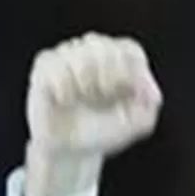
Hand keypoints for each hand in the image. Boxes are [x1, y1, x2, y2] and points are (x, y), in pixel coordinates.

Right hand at [23, 32, 162, 195]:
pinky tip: (65, 100)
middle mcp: (94, 53)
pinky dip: (63, 85)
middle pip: (102, 45)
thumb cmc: (104, 131)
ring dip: (86, 81)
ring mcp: (68, 56)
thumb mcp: (137, 124)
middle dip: (109, 74)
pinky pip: (54, 63)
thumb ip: (150, 104)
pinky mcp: (44, 67)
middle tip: (106, 96)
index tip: (128, 94)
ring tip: (84, 99)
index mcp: (120, 61)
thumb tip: (149, 89)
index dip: (131, 71)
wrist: (71, 150)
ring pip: (78, 51)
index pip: (129, 49)